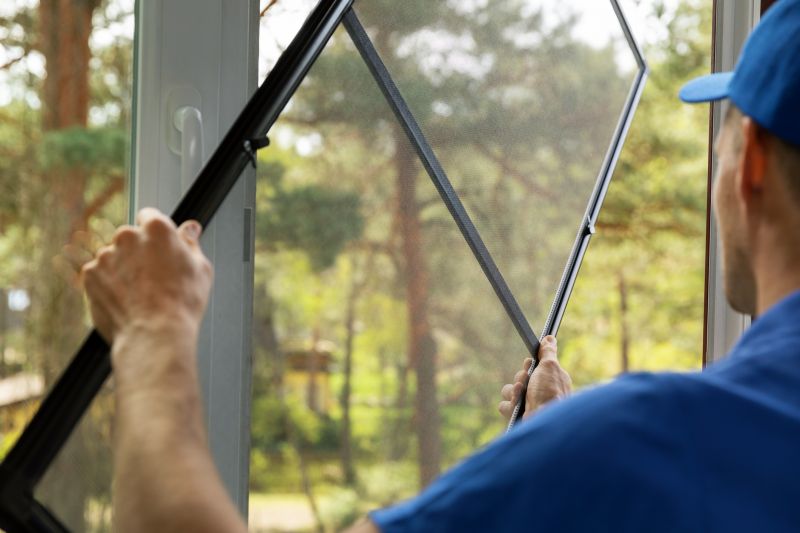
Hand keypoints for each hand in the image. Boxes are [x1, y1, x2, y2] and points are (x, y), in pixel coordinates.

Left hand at [81, 208, 212, 343]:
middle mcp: (127, 235)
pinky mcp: (90, 274)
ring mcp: (105, 255)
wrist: (154, 334)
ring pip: (114, 257)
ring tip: (139, 295)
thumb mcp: (200, 268)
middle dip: (138, 252)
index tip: (159, 249)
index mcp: (157, 228)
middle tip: (154, 278)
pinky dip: (109, 285)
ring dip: (123, 269)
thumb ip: (191, 243)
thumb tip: (190, 228)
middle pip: (130, 238)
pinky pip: (100, 275)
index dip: (156, 234)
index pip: (150, 216)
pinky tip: (125, 300)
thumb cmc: (182, 303)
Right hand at [498, 336, 571, 420]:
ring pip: (509, 391)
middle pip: (518, 378)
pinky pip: (505, 406)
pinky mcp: (519, 416)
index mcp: (549, 382)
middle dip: (520, 378)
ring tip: (521, 395)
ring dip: (513, 391)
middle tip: (526, 380)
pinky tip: (517, 406)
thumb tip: (550, 338)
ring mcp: (528, 405)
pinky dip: (509, 405)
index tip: (529, 363)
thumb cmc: (550, 392)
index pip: (532, 369)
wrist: (547, 420)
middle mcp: (538, 393)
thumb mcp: (550, 367)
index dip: (528, 366)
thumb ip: (548, 352)